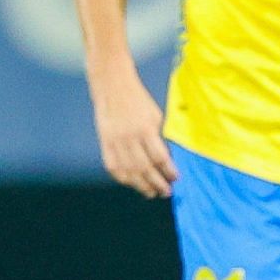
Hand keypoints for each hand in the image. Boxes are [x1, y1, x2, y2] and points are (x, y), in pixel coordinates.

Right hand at [90, 66, 176, 198]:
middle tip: (166, 192)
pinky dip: (123, 177)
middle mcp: (130, 137)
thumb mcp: (155, 116)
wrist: (113, 87)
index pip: (160, 157)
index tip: (176, 178)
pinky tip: (132, 183)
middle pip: (145, 168)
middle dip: (157, 183)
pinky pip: (112, 166)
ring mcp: (115, 141)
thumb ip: (159, 137)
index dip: (168, 171)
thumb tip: (166, 160)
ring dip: (141, 185)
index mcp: (146, 129)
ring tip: (151, 193)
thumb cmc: (138, 100)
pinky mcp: (104, 142)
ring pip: (128, 171)